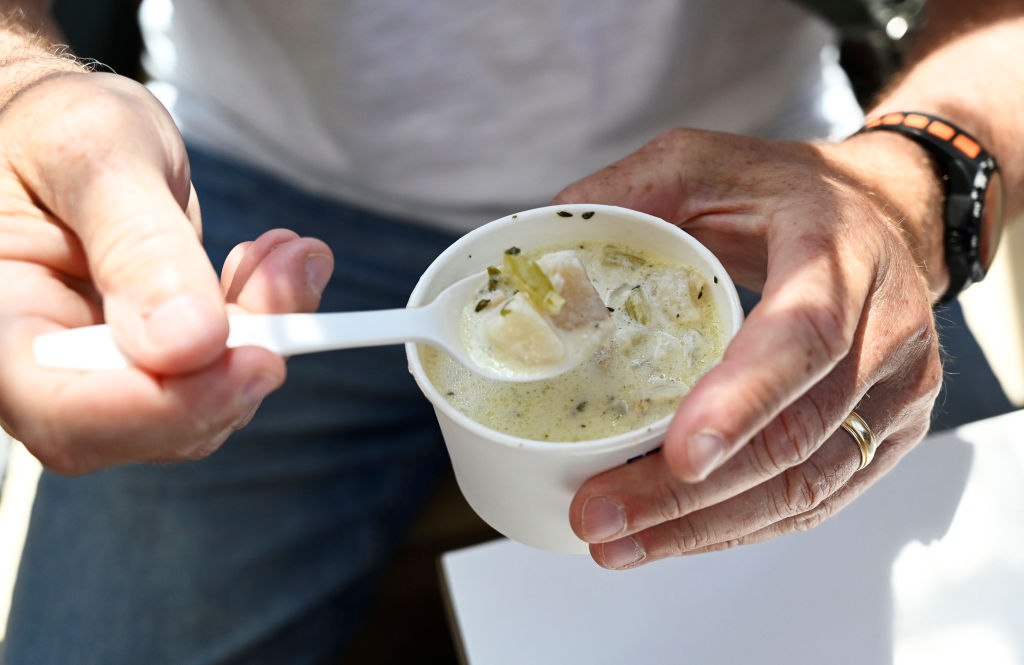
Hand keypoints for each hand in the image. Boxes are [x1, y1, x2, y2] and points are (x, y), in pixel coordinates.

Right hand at [0, 72, 332, 472]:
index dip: (162, 407)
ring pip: (196, 408)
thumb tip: (187, 344)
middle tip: (290, 281)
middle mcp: (40, 362)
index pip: (63, 409)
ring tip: (289, 255)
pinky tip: (278, 264)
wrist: (74, 134)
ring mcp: (98, 371)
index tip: (254, 360)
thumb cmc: (59, 125)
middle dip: (231, 369)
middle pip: (137, 425)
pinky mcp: (152, 362)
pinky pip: (218, 374)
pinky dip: (265, 325)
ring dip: (262, 339)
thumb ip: (138, 245)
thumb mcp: (96, 154)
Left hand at [553, 128, 942, 567]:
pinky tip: (675, 539)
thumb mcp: (705, 163)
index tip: (680, 457)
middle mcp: (883, 332)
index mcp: (837, 255)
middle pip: (792, 437)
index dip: (743, 401)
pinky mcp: (887, 435)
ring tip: (616, 542)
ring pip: (803, 487)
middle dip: (688, 494)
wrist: (885, 219)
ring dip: (704, 528)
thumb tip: (541, 254)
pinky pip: (816, 501)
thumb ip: (626, 193)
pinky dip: (740, 529)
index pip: (802, 337)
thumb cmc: (790, 193)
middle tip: (599, 514)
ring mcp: (894, 393)